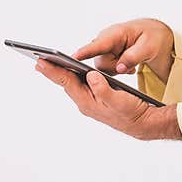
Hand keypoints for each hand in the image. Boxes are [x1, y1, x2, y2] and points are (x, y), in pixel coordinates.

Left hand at [34, 59, 180, 140]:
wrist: (142, 122)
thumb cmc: (132, 112)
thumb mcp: (119, 100)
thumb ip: (103, 89)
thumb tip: (91, 76)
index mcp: (87, 102)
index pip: (66, 82)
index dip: (53, 71)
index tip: (40, 62)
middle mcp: (85, 102)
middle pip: (65, 82)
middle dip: (52, 70)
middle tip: (38, 59)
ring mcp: (90, 101)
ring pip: (72, 83)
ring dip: (61, 72)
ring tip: (49, 62)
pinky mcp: (96, 98)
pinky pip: (80, 85)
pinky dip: (73, 75)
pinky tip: (71, 68)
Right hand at [73, 18, 173, 81]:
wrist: (153, 35)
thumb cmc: (152, 36)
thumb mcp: (149, 47)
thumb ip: (134, 57)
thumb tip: (119, 69)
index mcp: (115, 33)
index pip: (97, 44)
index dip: (84, 53)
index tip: (72, 59)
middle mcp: (105, 40)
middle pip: (99, 63)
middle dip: (115, 67)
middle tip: (131, 65)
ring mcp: (103, 48)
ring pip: (102, 69)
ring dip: (117, 69)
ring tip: (131, 64)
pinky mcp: (104, 55)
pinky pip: (105, 69)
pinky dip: (117, 70)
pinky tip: (128, 65)